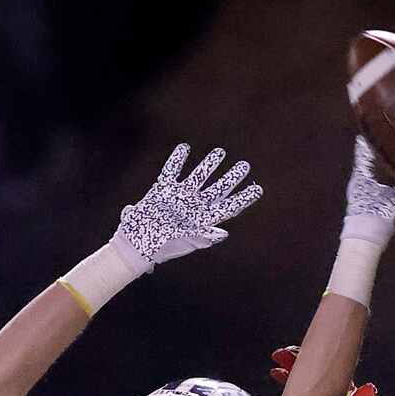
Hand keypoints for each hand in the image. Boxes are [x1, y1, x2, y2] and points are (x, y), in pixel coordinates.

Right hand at [114, 143, 261, 274]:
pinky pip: (172, 171)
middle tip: (245, 165)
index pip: (228, 207)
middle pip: (218, 189)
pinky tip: (184, 148)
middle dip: (232, 177)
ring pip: (198, 177)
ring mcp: (179, 198)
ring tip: (220, 152)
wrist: (137, 245)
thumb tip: (224, 233)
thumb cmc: (163, 247)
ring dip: (209, 165)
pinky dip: (177, 160)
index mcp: (203, 220)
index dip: (243, 198)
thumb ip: (205, 237)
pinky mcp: (162, 191)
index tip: (258, 188)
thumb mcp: (186, 242)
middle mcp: (194, 207)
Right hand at [270, 344, 377, 395]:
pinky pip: (293, 386)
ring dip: (285, 368)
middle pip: (306, 363)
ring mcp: (313, 387)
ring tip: (275, 366)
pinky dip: (284, 380)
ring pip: (298, 373)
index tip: (298, 350)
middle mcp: (323, 379)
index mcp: (335, 378)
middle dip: (292, 358)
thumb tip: (371, 390)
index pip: (321, 361)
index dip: (310, 354)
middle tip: (280, 354)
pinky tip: (275, 374)